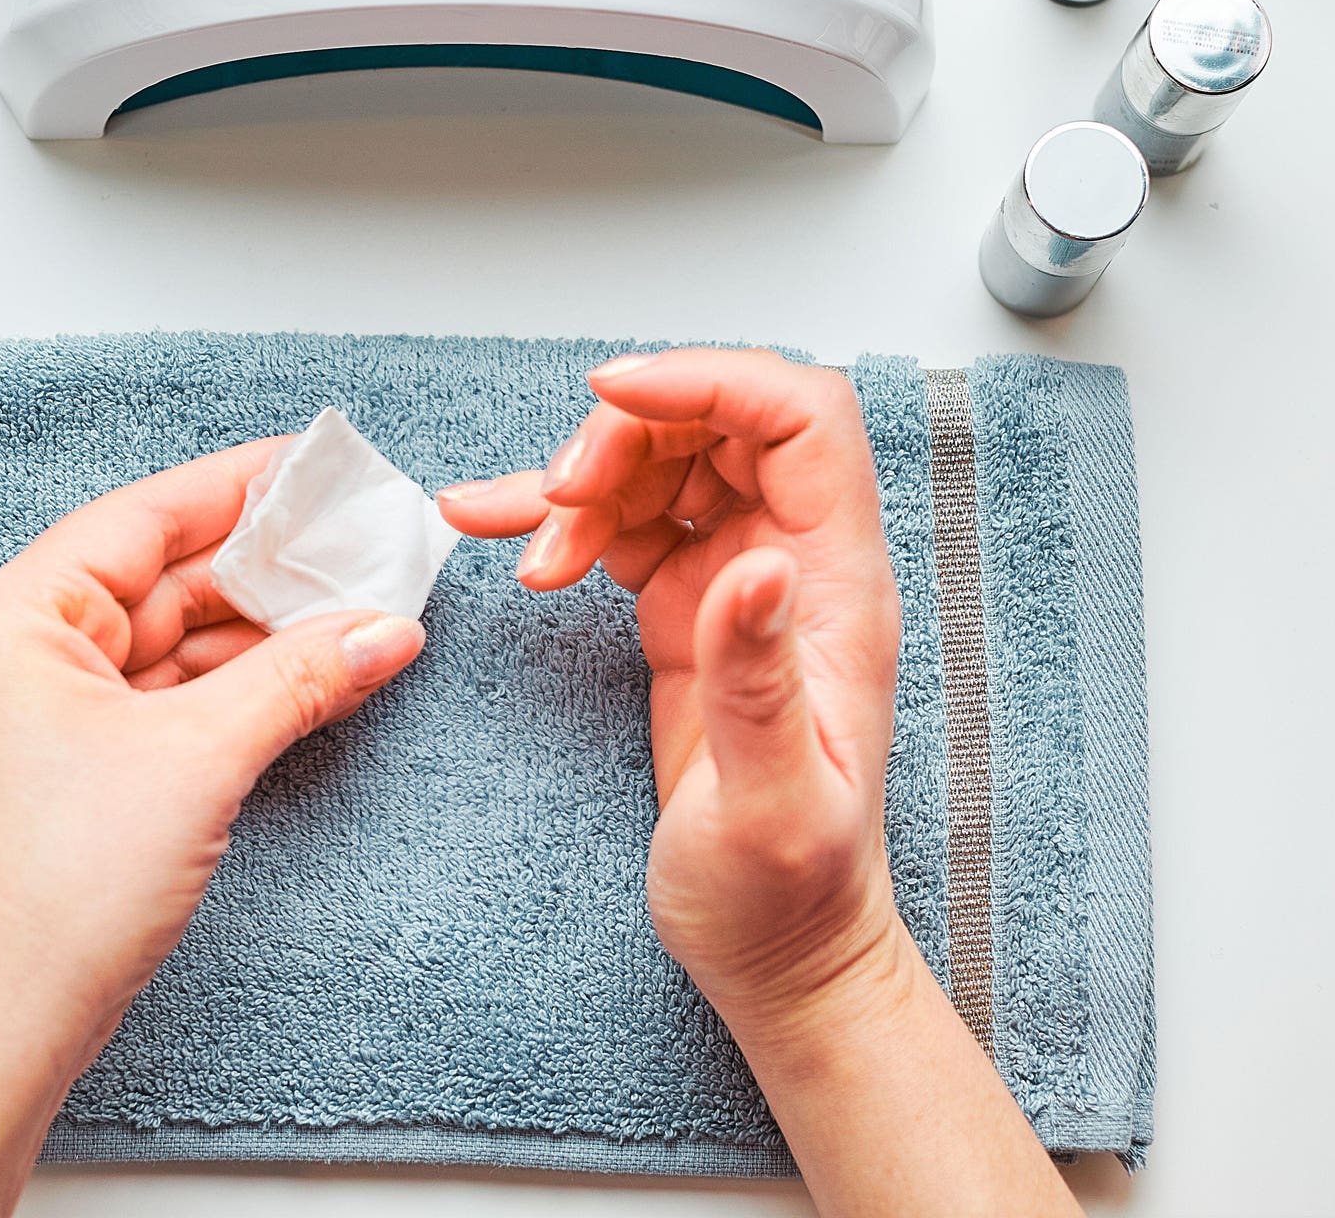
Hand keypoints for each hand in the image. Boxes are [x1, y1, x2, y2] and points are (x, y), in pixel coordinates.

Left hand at [0, 441, 424, 1216]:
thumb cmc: (52, 900)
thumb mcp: (199, 761)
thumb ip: (299, 677)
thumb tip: (385, 627)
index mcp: (0, 622)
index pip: (137, 520)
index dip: (235, 490)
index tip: (312, 466)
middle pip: (147, 581)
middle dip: (256, 575)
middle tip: (354, 550)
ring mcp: (12, 718)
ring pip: (148, 647)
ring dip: (244, 640)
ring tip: (346, 619)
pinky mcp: (40, 774)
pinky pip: (138, 702)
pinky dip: (211, 693)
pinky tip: (291, 682)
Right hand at [437, 348, 902, 1027]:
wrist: (777, 953)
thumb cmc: (788, 894)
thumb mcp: (773, 802)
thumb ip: (761, 680)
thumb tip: (759, 563)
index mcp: (836, 587)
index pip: (801, 420)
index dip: (713, 380)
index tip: (613, 396)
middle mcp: (795, 564)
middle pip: (721, 422)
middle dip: (628, 432)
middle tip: (559, 498)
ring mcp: (739, 581)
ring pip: (666, 462)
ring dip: (585, 483)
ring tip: (531, 546)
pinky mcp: (689, 609)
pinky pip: (625, 523)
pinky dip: (560, 519)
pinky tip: (498, 524)